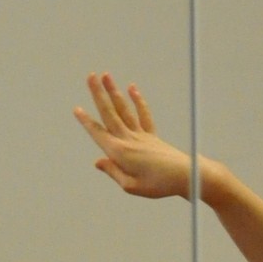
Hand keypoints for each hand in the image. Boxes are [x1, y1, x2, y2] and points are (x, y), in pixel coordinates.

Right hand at [73, 72, 190, 197]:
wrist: (185, 176)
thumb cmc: (158, 185)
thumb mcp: (131, 186)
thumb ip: (113, 172)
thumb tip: (98, 161)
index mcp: (119, 152)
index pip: (99, 133)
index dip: (87, 122)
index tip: (77, 109)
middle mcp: (128, 139)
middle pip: (110, 113)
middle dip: (98, 94)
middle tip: (90, 76)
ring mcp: (141, 135)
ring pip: (124, 109)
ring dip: (114, 91)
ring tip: (106, 75)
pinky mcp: (152, 135)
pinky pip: (143, 115)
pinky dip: (137, 101)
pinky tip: (132, 88)